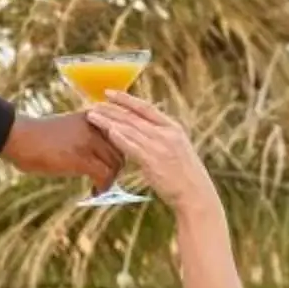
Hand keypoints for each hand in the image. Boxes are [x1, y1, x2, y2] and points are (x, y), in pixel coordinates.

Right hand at [0, 110, 120, 187]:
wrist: (17, 136)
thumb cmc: (37, 135)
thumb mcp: (68, 127)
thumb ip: (85, 134)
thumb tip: (98, 154)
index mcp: (94, 115)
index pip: (122, 133)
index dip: (121, 152)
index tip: (114, 165)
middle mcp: (95, 125)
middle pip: (122, 150)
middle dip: (117, 168)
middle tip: (107, 179)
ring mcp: (89, 141)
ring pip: (115, 164)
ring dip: (110, 180)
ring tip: (100, 188)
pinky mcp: (80, 158)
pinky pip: (104, 175)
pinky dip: (102, 187)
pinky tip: (94, 192)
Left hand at [83, 91, 215, 215]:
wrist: (196, 194)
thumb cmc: (185, 175)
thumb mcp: (177, 149)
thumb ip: (160, 138)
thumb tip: (141, 132)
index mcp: (173, 128)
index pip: (146, 107)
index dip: (126, 99)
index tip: (110, 93)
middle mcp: (166, 133)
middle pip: (134, 116)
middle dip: (112, 108)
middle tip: (94, 103)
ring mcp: (160, 146)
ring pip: (129, 129)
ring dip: (108, 121)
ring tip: (92, 116)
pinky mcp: (153, 161)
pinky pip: (132, 146)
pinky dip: (119, 137)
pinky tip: (107, 131)